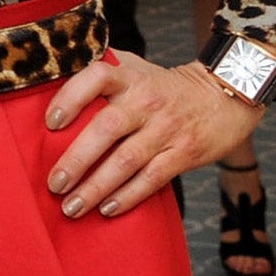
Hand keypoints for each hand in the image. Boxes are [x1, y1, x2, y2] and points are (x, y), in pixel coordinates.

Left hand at [43, 52, 260, 218]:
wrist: (225, 96)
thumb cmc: (163, 85)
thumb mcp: (135, 66)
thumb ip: (101, 70)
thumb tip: (51, 78)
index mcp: (129, 77)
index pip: (97, 78)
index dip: (71, 97)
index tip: (51, 122)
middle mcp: (146, 102)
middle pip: (107, 129)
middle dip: (77, 160)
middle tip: (54, 184)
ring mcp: (167, 129)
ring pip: (127, 161)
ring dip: (96, 188)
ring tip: (72, 207)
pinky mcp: (184, 153)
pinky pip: (152, 179)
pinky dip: (128, 196)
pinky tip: (106, 209)